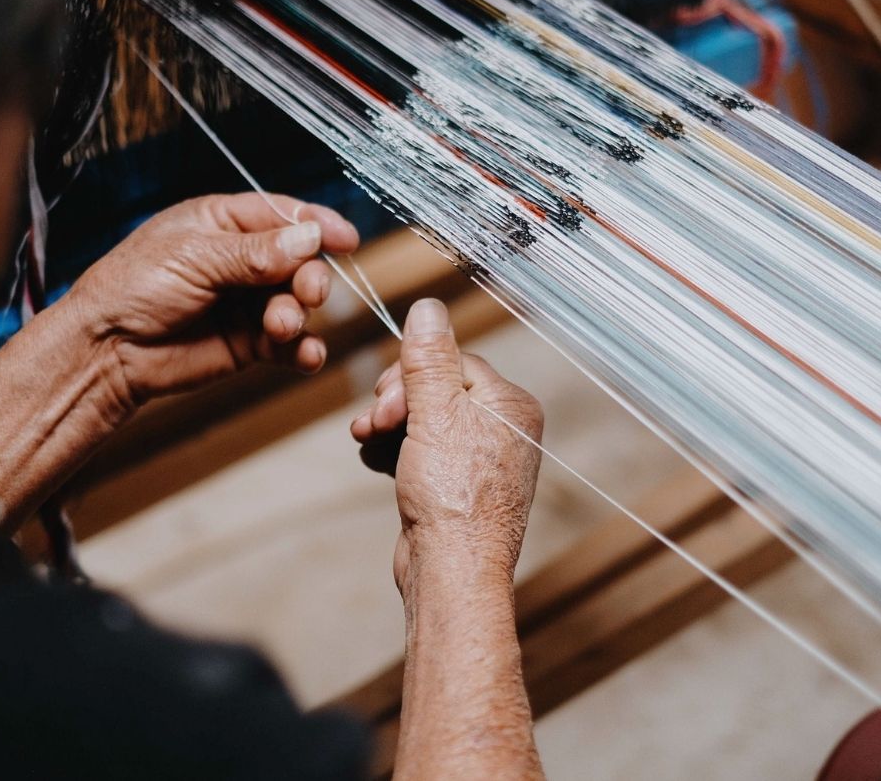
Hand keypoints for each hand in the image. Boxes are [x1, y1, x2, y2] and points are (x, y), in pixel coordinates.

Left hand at [66, 192, 358, 409]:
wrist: (106, 351)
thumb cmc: (131, 288)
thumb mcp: (194, 257)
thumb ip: (254, 253)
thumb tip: (309, 238)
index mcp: (223, 223)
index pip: (284, 215)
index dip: (317, 224)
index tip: (346, 239)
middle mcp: (241, 260)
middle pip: (299, 261)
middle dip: (309, 277)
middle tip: (306, 292)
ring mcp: (247, 302)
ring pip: (297, 303)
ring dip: (298, 314)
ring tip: (282, 326)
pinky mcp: (250, 343)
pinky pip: (291, 344)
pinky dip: (303, 350)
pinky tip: (306, 356)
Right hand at [350, 299, 542, 593]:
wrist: (451, 572)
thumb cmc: (453, 498)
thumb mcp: (435, 414)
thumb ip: (428, 359)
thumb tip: (428, 308)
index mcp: (511, 406)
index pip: (454, 362)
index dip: (411, 375)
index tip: (384, 398)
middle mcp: (503, 430)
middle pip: (436, 389)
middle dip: (397, 401)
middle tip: (375, 423)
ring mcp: (479, 460)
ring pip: (423, 419)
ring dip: (390, 425)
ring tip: (369, 441)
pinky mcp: (456, 485)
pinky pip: (421, 450)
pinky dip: (396, 451)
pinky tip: (379, 462)